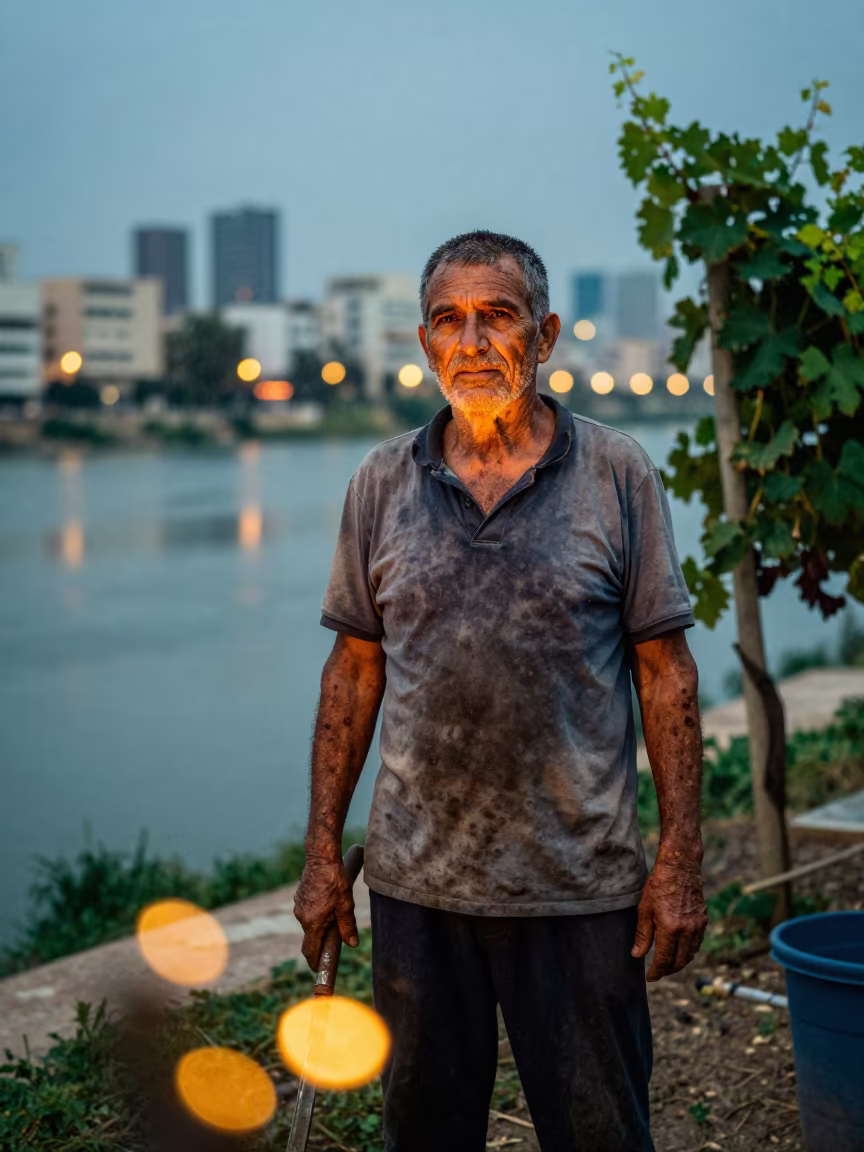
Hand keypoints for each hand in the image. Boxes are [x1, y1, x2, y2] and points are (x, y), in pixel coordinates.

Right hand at [293, 855, 358, 970]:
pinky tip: (328, 900)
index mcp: (312, 923)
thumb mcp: (346, 906)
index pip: (310, 951)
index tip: (319, 969)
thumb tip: (352, 944)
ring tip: (336, 911)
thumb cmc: (335, 881)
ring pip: (310, 922)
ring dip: (321, 923)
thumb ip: (347, 927)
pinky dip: (316, 911)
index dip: (315, 962)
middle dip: (322, 940)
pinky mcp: (299, 896)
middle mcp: (301, 916)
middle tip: (337, 937)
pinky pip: (307, 910)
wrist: (321, 857)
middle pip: (311, 936)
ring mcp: (298, 906)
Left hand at [631, 855, 707, 980]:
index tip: (650, 977)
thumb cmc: (659, 885)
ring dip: (680, 962)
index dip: (656, 972)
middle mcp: (687, 931)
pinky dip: (688, 950)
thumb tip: (637, 955)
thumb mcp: (644, 909)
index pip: (663, 960)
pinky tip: (680, 948)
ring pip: (690, 954)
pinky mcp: (703, 920)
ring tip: (668, 963)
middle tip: (658, 972)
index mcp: (670, 929)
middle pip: (679, 961)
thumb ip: (643, 935)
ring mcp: (698, 926)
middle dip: (668, 970)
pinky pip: (697, 943)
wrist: (680, 866)